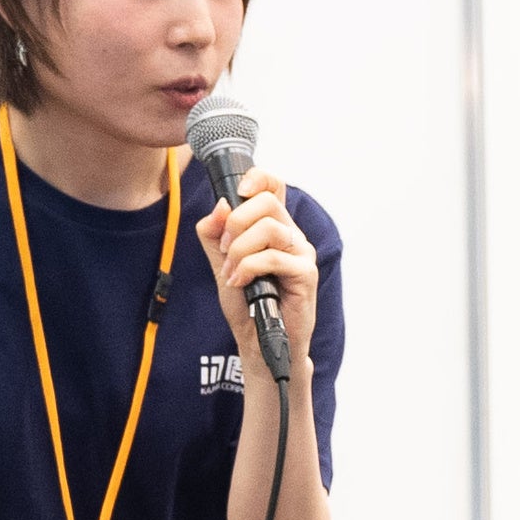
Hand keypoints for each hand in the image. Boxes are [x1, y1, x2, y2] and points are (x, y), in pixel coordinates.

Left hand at [194, 165, 317, 374]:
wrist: (259, 340)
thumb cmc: (247, 303)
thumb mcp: (220, 261)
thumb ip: (214, 233)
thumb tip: (220, 205)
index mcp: (275, 228)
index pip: (273, 187)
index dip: (257, 178)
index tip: (237, 192)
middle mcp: (291, 236)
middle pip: (267, 202)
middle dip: (235, 223)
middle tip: (225, 249)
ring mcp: (301, 254)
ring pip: (268, 228)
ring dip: (240, 250)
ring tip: (232, 272)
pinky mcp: (305, 275)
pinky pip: (272, 257)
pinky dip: (248, 268)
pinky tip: (241, 283)